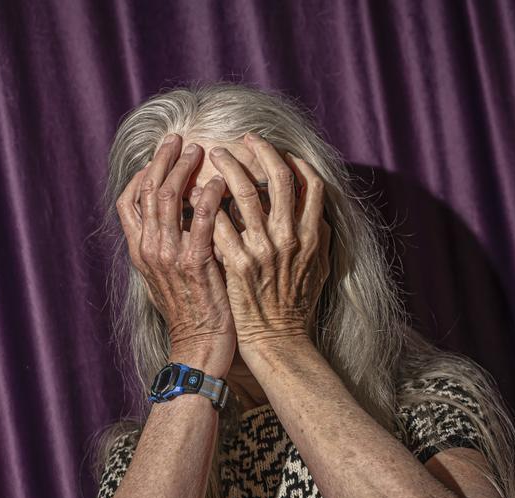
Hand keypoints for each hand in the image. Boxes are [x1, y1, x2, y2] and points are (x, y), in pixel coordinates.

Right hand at [115, 133, 236, 374]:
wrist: (198, 348)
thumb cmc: (190, 313)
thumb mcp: (165, 278)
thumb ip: (164, 246)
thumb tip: (175, 217)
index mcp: (139, 252)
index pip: (129, 201)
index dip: (143, 173)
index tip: (160, 154)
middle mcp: (148, 250)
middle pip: (148, 190)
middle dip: (164, 160)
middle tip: (180, 140)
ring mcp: (169, 256)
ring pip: (170, 198)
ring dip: (186, 169)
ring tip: (202, 151)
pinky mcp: (195, 263)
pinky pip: (202, 219)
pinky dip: (210, 195)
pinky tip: (221, 182)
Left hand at [207, 131, 331, 358]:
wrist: (278, 341)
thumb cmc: (297, 308)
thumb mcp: (319, 270)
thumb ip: (319, 239)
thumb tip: (317, 213)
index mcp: (313, 236)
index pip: (311, 183)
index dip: (295, 161)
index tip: (279, 150)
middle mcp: (290, 238)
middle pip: (278, 178)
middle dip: (261, 151)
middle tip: (244, 139)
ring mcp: (263, 250)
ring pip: (246, 192)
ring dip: (229, 168)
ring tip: (214, 155)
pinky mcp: (238, 263)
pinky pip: (220, 223)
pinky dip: (207, 203)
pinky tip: (196, 192)